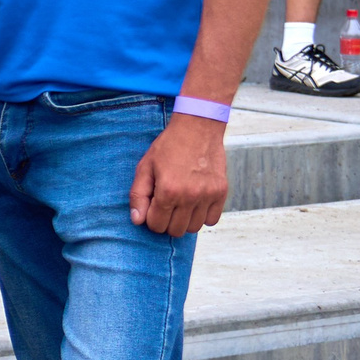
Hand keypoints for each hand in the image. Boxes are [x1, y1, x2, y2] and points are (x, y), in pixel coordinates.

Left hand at [131, 111, 227, 235]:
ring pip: (194, 228)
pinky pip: (212, 220)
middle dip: (166, 222)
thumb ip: (138, 195)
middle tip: (165, 206)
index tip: (152, 207)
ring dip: (184, 220)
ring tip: (180, 203)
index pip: (157, 225)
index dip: (151, 218)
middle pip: (176, 230)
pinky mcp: (221, 192)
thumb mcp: (145, 167)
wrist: (197, 129)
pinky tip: (194, 203)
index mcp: (168, 190)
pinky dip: (202, 216)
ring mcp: (208, 195)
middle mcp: (190, 196)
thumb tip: (137, 220)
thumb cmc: (168, 147)